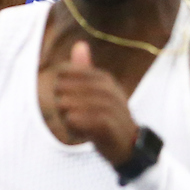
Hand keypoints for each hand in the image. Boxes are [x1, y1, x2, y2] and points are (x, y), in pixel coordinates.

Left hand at [53, 42, 138, 166]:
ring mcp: (108, 106)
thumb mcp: (98, 92)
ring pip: (65, 105)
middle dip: (61, 105)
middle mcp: (106, 88)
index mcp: (103, 78)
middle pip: (61, 88)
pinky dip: (72, 129)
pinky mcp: (105, 124)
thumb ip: (86, 70)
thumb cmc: (109, 118)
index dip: (60, 89)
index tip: (73, 102)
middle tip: (75, 118)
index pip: (64, 73)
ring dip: (66, 119)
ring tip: (79, 127)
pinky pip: (74, 119)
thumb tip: (79, 44)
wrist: (129, 146)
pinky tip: (80, 134)